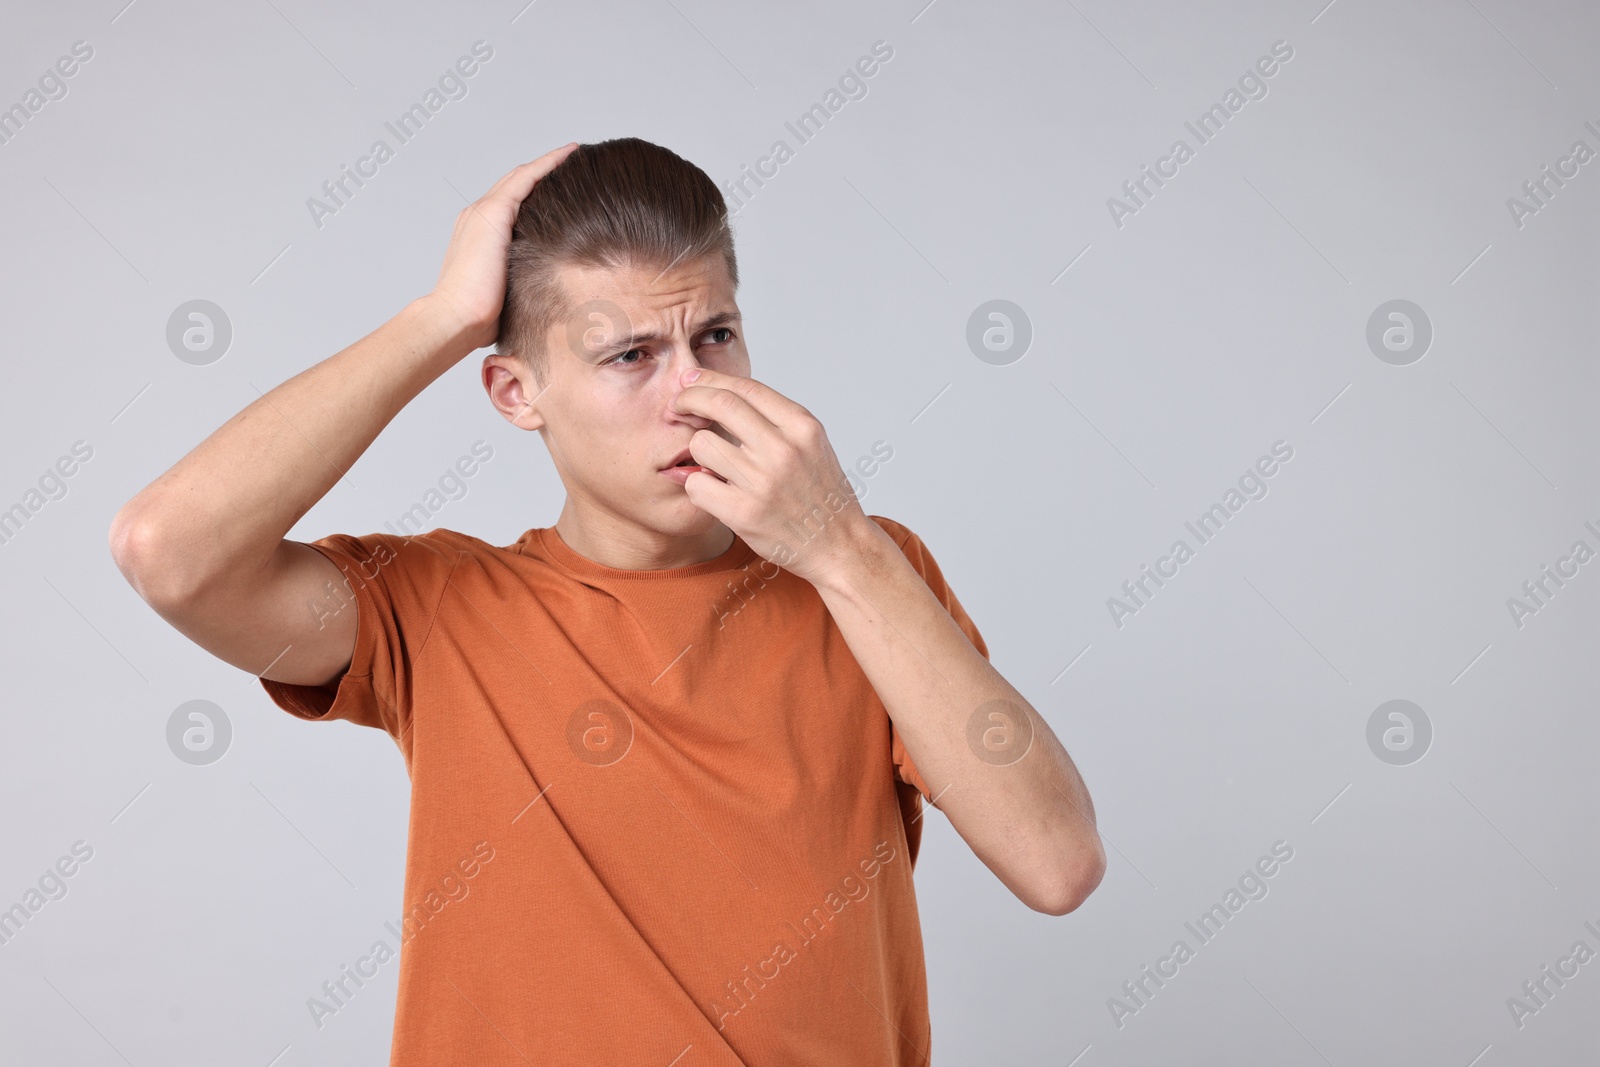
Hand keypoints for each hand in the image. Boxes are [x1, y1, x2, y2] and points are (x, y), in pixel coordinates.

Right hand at [427, 142, 578, 351]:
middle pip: (517, 184)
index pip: (512, 204)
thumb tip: (548, 295)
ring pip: (522, 176)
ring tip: (577, 154)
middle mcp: (478, 216)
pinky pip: (526, 178)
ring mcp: (483, 212)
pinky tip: (569, 156)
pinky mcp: (493, 213)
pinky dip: (547, 164)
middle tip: (576, 161)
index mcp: (480, 234)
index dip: (536, 191)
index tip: (563, 187)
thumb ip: (520, 283)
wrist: (455, 319)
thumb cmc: (478, 320)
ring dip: (550, 163)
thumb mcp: (505, 294)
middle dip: (545, 171)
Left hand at [671, 368, 884, 585]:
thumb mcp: (811, 444)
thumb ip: (774, 419)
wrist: (838, 545)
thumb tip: (719, 392)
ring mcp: (763, 482)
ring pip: (702, 444)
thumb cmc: (821, 494)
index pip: (745, 388)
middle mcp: (784, 450)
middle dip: (689, 398)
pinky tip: (714, 491)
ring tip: (714, 465)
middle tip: (678, 405)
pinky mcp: (744, 514)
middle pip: (719, 404)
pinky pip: (697, 484)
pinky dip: (698, 486)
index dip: (709, 379)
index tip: (690, 380)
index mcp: (802, 427)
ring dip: (699, 452)